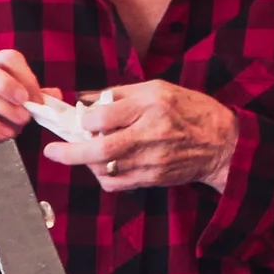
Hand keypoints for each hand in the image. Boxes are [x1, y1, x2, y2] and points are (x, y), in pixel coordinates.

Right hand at [0, 49, 41, 157]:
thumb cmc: (6, 114)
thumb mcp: (25, 102)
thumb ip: (39, 96)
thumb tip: (56, 95)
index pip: (6, 58)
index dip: (25, 76)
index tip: (39, 99)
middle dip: (4, 83)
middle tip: (25, 102)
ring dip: (2, 106)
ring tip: (22, 121)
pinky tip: (6, 133)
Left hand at [42, 79, 237, 192]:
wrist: (222, 143)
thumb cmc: (189, 110)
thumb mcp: (158, 89)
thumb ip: (119, 94)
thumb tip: (84, 99)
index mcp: (151, 106)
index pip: (103, 116)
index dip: (83, 119)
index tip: (77, 119)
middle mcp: (150, 135)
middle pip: (100, 149)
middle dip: (69, 153)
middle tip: (51, 152)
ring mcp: (151, 160)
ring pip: (105, 169)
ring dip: (86, 163)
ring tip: (84, 152)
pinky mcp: (152, 179)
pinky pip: (116, 184)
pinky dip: (102, 176)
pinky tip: (103, 165)